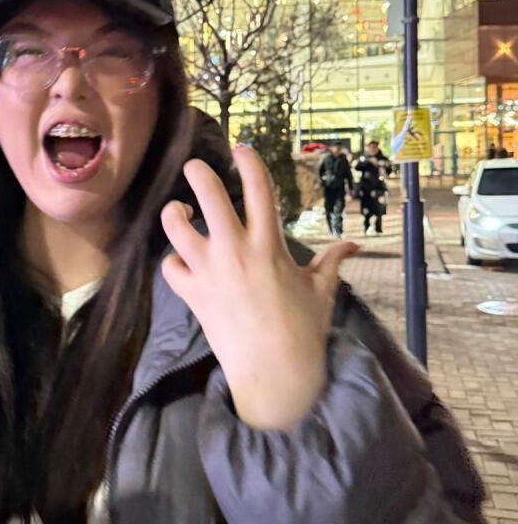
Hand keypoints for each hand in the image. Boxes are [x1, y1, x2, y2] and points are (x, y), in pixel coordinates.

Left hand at [161, 146, 358, 431]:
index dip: (248, 162)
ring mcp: (209, 272)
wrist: (275, 374)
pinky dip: (172, 262)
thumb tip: (354, 246)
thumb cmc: (303, 331)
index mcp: (269, 245)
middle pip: (208, 195)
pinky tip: (181, 261)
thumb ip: (332, 262)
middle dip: (198, 173)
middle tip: (195, 168)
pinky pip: (169, 267)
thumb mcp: (322, 291)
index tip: (241, 149)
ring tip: (180, 212)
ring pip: (176, 227)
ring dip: (174, 213)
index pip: (258, 189)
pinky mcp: (192, 294)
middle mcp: (235, 251)